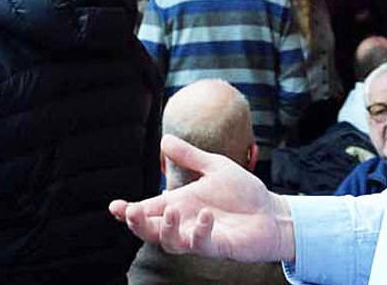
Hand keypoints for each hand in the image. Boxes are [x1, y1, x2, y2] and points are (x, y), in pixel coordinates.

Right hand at [109, 135, 296, 263]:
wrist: (272, 211)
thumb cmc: (242, 192)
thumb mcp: (214, 167)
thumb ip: (189, 156)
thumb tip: (164, 139)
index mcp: (180, 203)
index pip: (149, 209)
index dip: (129, 210)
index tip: (114, 206)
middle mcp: (185, 223)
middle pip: (151, 231)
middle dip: (138, 224)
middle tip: (131, 212)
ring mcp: (200, 237)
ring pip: (171, 243)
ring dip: (166, 229)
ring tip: (169, 210)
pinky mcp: (218, 246)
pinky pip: (202, 245)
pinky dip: (200, 231)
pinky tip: (206, 215)